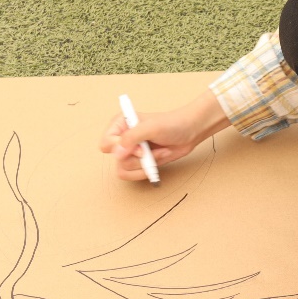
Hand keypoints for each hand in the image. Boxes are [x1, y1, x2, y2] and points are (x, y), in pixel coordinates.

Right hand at [99, 89, 230, 180]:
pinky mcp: (140, 162)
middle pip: (117, 159)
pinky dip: (148, 170)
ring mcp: (132, 152)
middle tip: (148, 151)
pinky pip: (134, 174)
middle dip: (136, 159)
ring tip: (157, 154)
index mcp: (120, 124)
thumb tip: (116, 154)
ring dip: (144, 165)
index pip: (106, 143)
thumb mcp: (151, 127)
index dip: (120, 149)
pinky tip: (158, 159)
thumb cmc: (172, 124)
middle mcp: (123, 138)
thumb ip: (131, 138)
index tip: (139, 147)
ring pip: (125, 170)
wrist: (190, 132)